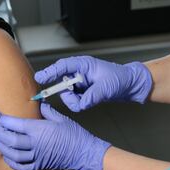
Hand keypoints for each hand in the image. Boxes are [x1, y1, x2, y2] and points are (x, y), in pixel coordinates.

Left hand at [0, 103, 110, 169]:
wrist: (84, 153)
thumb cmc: (74, 134)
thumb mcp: (61, 118)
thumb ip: (46, 111)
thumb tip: (38, 103)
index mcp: (40, 130)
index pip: (17, 124)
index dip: (5, 120)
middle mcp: (35, 144)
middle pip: (11, 139)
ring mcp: (37, 156)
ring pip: (13, 154)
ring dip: (3, 147)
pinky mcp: (39, 165)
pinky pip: (22, 166)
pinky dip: (12, 162)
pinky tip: (8, 156)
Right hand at [35, 56, 151, 111]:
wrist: (129, 86)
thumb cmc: (120, 78)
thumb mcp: (108, 86)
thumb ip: (93, 95)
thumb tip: (81, 104)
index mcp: (83, 64)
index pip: (63, 66)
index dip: (50, 72)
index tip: (40, 78)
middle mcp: (79, 73)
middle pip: (62, 83)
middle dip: (67, 93)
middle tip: (77, 99)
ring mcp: (80, 83)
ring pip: (67, 94)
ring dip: (75, 100)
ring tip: (90, 99)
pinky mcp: (82, 92)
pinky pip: (74, 100)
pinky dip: (79, 103)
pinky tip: (90, 100)